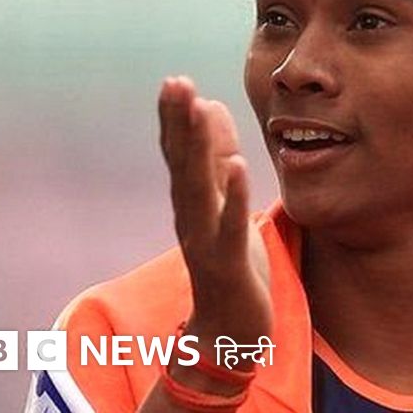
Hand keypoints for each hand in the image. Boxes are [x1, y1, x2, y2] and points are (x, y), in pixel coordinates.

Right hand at [158, 76, 272, 365]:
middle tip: (174, 83)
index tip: (174, 81)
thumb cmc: (229, 263)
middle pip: (181, 163)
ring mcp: (206, 239)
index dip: (175, 119)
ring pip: (198, 188)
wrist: (227, 332)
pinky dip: (232, 195)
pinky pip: (230, 224)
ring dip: (197, 148)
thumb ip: (218, 158)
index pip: (179, 154)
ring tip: (198, 108)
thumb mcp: (224, 203)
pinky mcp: (228, 262)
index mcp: (192, 203)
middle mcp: (191, 217)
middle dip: (177, 123)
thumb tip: (211, 106)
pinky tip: (238, 165)